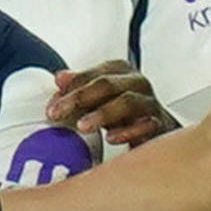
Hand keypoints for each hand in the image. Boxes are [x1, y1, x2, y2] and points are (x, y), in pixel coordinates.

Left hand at [47, 62, 174, 148]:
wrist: (158, 130)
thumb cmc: (125, 112)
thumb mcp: (99, 98)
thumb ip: (79, 87)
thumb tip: (60, 78)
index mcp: (121, 71)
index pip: (92, 75)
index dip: (70, 89)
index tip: (52, 107)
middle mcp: (137, 83)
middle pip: (107, 84)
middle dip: (79, 98)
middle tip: (58, 114)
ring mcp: (150, 102)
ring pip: (127, 102)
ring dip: (102, 114)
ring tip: (82, 126)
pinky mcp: (159, 124)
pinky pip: (146, 125)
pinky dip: (128, 132)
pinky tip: (111, 138)